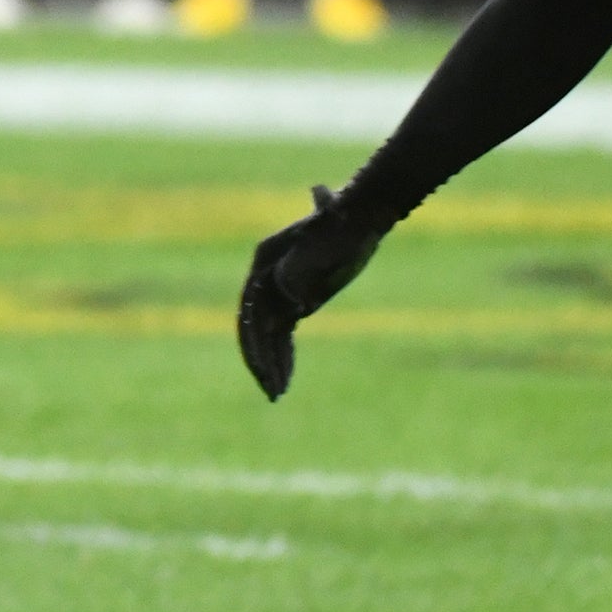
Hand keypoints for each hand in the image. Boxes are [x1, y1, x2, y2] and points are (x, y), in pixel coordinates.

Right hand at [236, 186, 390, 400]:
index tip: (262, 363)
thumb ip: (304, 267)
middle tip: (270, 388)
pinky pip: (282, 337)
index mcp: (264, 260)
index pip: (250, 307)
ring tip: (277, 394)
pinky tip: (287, 380)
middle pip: (253, 326)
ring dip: (271, 365)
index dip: (253, 338)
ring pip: (267, 336)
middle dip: (260, 359)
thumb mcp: (325, 244)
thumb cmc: (345, 226)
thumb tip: (291, 302)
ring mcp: (279, 292)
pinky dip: (283, 358)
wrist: (362, 217)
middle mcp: (264, 278)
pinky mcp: (295, 303)